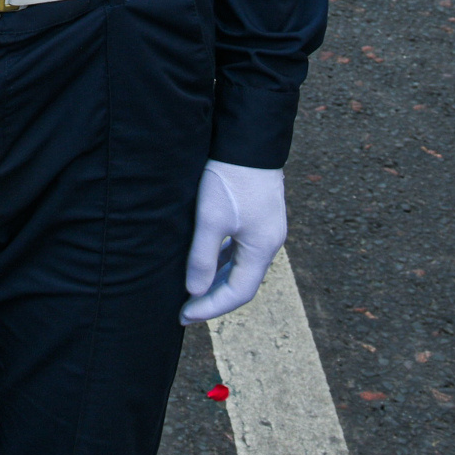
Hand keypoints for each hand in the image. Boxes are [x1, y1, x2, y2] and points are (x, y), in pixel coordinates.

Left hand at [180, 160, 287, 324]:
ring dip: (217, 280)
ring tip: (191, 290)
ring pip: (241, 265)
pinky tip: (204, 261)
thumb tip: (195, 291)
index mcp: (262, 247)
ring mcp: (265, 228)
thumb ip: (202, 258)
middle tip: (185, 310)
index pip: (239, 293)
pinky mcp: (258, 214)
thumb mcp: (210, 219)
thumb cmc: (229, 177)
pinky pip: (240, 248)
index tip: (185, 316)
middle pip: (242, 282)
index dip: (211, 308)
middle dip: (214, 298)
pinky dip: (222, 260)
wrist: (247, 139)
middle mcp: (269, 241)